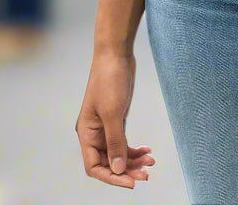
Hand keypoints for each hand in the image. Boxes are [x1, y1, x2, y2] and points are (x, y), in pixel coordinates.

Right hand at [75, 52, 154, 187]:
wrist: (116, 55)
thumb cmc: (109, 80)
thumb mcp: (112, 113)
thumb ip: (115, 142)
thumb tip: (118, 169)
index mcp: (87, 133)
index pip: (95, 166)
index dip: (112, 177)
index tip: (131, 182)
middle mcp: (95, 133)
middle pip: (109, 162)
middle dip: (127, 170)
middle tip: (145, 175)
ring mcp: (106, 126)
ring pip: (119, 153)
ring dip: (133, 160)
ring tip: (150, 162)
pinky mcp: (117, 119)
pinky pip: (124, 141)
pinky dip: (135, 148)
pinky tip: (147, 150)